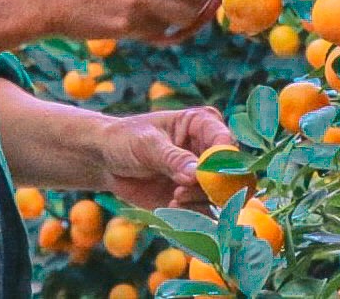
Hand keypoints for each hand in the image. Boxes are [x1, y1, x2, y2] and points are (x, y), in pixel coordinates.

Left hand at [98, 106, 235, 210]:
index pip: (226, 144)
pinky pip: (206, 213)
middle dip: (214, 187)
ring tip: (174, 197)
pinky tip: (172, 206)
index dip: (222, 163)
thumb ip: (173, 158)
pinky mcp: (194, 198)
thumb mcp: (147, 144)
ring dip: (198, 201)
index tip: (202, 178)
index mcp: (203, 124)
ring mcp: (203, 176)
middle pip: (233, 173)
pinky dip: (193, 216)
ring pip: (221, 196)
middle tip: (184, 191)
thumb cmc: (126, 140)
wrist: (106, 162)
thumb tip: (197, 174)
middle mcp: (209, 150)